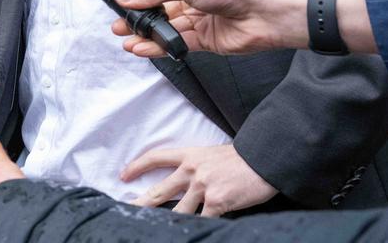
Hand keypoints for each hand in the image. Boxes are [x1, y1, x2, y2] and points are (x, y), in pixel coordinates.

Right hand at [110, 0, 308, 56]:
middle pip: (158, 10)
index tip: (118, 5)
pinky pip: (177, 44)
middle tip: (118, 26)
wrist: (267, 10)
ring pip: (166, 29)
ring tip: (127, 40)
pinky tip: (144, 48)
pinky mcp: (206, 41)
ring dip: (146, 36)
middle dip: (138, 19)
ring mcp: (199, 20)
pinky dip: (160, 47)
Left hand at [121, 143, 276, 216]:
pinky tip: (192, 232)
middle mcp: (191, 170)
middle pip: (159, 190)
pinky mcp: (216, 201)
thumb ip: (196, 166)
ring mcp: (202, 186)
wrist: (263, 160)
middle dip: (141, 203)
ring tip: (155, 230)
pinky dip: (196, 227)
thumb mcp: (212, 155)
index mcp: (189, 155)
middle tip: (127, 211)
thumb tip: (185, 181)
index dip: (138, 166)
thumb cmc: (241, 159)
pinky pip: (201, 220)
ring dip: (169, 222)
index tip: (123, 176)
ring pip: (178, 211)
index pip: (156, 157)